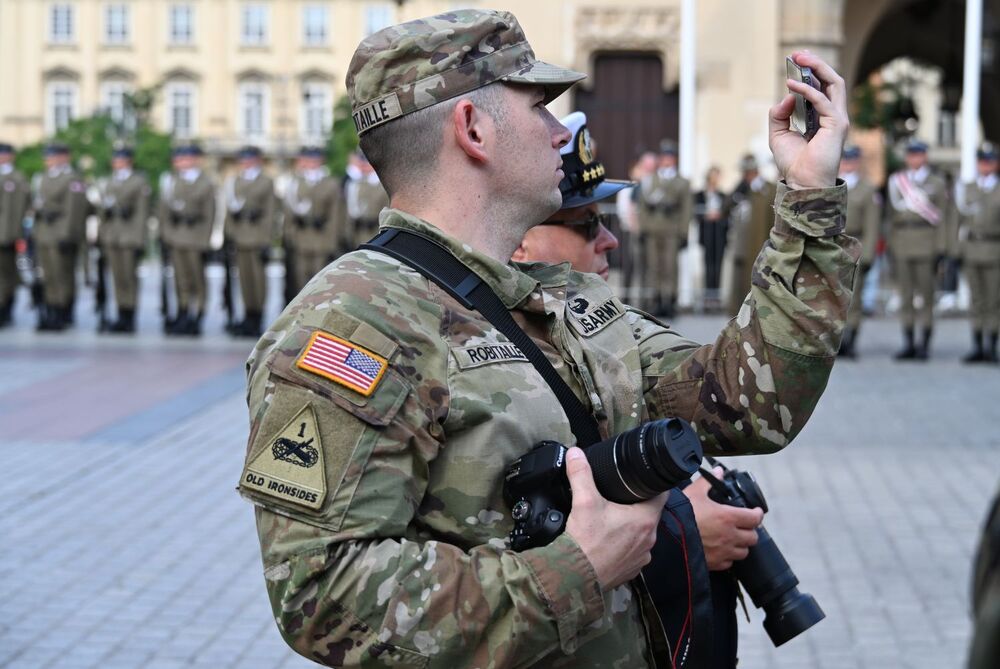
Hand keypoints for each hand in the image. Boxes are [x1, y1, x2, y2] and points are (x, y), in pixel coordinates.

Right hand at [563, 447, 665, 590]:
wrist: (575, 578)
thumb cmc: (585, 542)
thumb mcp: (583, 501)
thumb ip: (580, 473)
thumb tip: (576, 453)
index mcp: (645, 519)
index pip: (661, 495)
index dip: (653, 485)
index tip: (644, 479)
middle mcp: (649, 540)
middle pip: (649, 514)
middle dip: (637, 505)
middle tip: (620, 498)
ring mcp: (641, 557)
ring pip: (641, 534)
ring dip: (631, 527)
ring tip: (611, 520)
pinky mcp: (631, 570)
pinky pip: (632, 552)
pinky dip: (623, 546)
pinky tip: (608, 542)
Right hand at [684, 468, 763, 570]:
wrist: (668, 537)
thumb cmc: (680, 515)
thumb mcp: (694, 492)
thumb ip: (708, 481)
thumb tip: (718, 472)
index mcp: (728, 517)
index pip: (755, 518)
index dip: (757, 514)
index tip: (755, 511)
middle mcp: (729, 536)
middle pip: (753, 538)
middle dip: (750, 531)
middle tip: (743, 525)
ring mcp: (723, 552)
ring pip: (743, 552)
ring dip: (741, 545)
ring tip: (733, 538)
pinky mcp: (714, 564)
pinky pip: (729, 563)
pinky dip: (728, 557)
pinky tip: (721, 550)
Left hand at [769, 51, 848, 189]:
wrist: (802, 184)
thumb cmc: (794, 163)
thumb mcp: (778, 134)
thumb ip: (779, 114)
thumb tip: (787, 95)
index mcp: (823, 118)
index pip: (822, 88)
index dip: (811, 73)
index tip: (795, 61)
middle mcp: (834, 116)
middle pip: (832, 81)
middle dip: (816, 64)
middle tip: (799, 54)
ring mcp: (838, 119)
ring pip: (835, 84)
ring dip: (818, 69)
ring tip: (800, 60)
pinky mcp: (837, 125)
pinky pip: (823, 101)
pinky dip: (808, 91)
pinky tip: (792, 87)